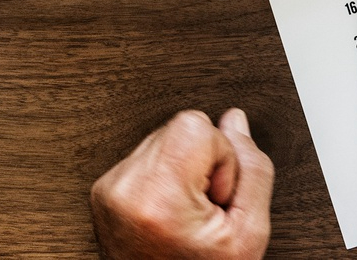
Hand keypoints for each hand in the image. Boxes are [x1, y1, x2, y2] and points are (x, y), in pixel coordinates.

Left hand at [90, 108, 273, 259]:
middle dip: (202, 164)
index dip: (221, 158)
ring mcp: (110, 190)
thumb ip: (252, 171)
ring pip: (163, 139)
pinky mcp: (104, 191)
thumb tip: (235, 121)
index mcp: (157, 199)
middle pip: (179, 128)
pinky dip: (162, 181)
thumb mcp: (248, 235)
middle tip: (202, 211)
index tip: (215, 198)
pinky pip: (144, 158)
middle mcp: (125, 189)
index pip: (195, 124)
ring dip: (181, 171)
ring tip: (184, 214)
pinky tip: (168, 212)